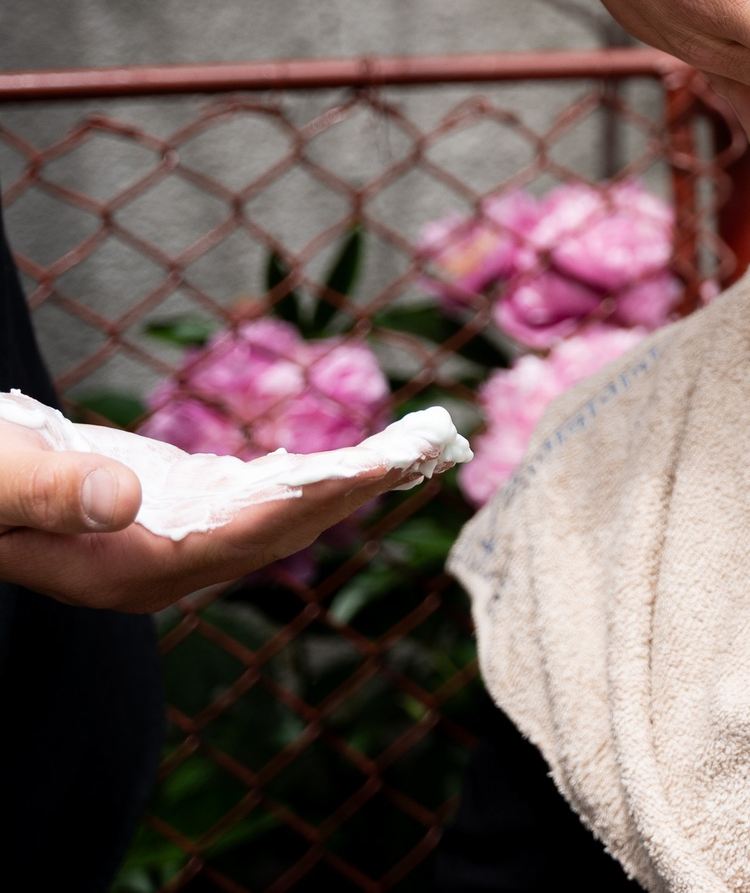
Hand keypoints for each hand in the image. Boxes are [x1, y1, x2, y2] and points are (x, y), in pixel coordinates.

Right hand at [0, 422, 406, 612]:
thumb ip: (52, 492)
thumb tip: (124, 502)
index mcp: (125, 568)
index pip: (241, 537)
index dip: (311, 502)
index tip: (376, 472)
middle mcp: (160, 567)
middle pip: (279, 531)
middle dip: (355, 491)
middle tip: (431, 449)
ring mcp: (168, 543)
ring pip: (277, 515)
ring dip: (347, 482)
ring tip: (420, 447)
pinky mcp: (170, 512)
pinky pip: (257, 499)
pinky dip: (308, 476)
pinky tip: (357, 462)